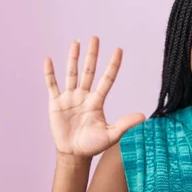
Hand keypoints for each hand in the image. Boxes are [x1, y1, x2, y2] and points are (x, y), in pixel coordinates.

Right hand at [44, 36, 145, 157]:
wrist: (74, 154)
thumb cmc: (93, 145)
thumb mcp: (111, 135)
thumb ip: (125, 124)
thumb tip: (143, 116)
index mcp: (97, 101)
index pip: (107, 79)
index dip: (113, 65)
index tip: (119, 50)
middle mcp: (84, 96)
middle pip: (89, 71)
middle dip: (92, 54)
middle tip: (95, 37)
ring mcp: (70, 98)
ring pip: (72, 74)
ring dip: (73, 58)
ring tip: (76, 43)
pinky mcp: (56, 103)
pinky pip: (52, 85)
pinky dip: (49, 73)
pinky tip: (48, 60)